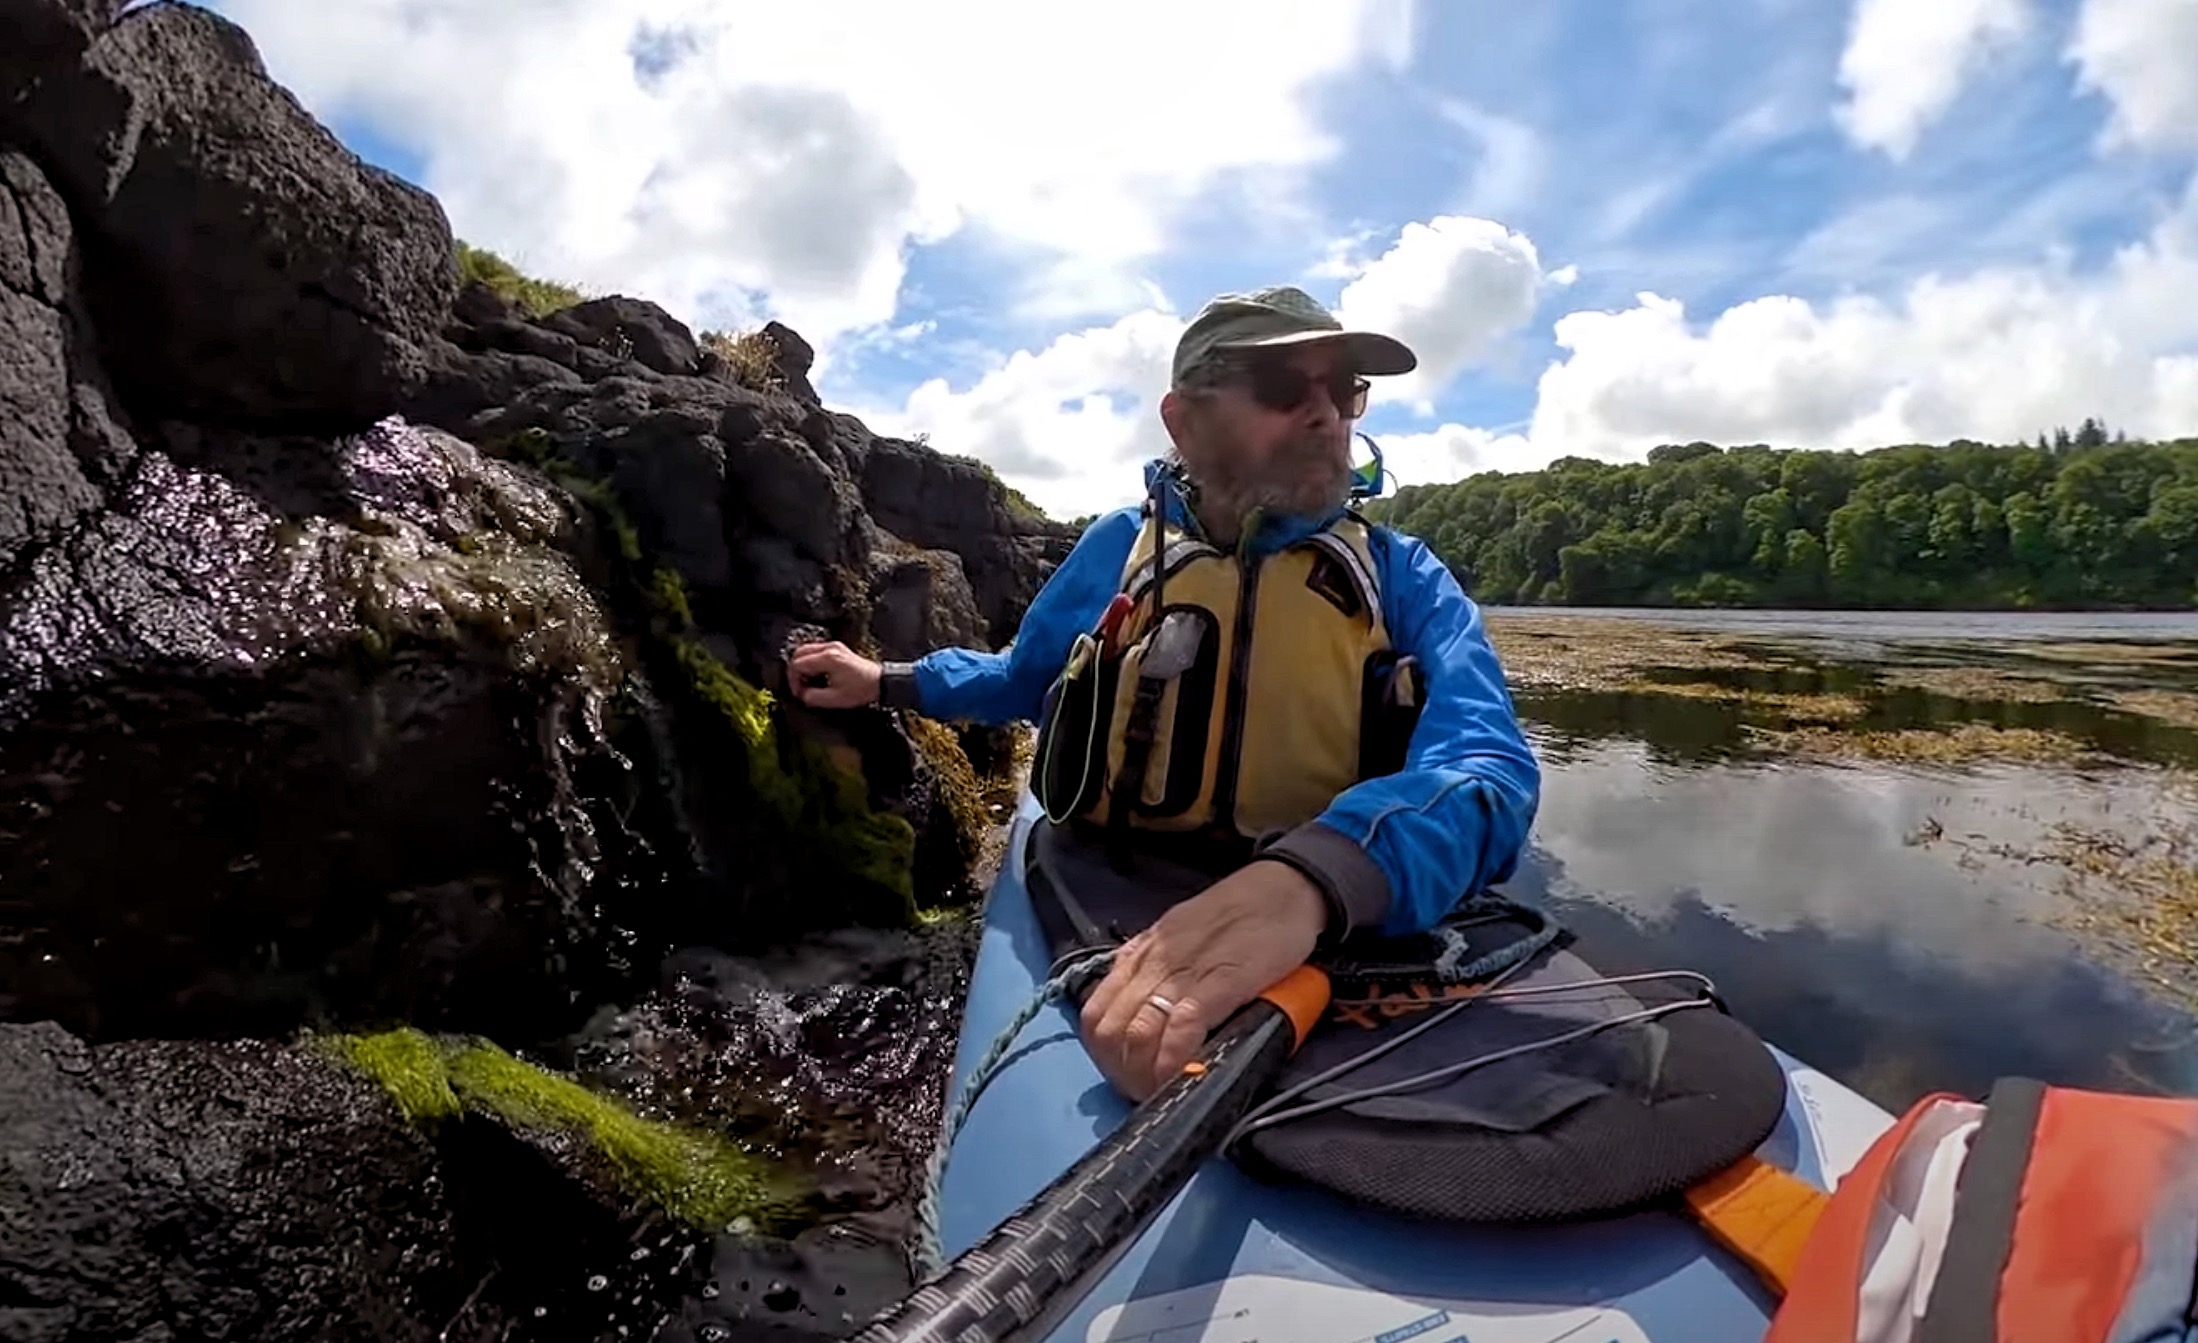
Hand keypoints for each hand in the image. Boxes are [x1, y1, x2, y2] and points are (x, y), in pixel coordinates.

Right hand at [785, 640, 880, 708]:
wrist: (879, 682)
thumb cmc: (862, 689)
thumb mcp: (834, 699)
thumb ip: (812, 697)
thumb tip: (801, 694)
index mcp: (827, 659)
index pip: (797, 664)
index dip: (793, 680)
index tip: (798, 692)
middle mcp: (830, 648)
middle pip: (798, 653)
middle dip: (795, 671)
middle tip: (799, 686)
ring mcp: (834, 646)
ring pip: (806, 650)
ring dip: (802, 665)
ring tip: (807, 682)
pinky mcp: (837, 648)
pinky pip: (815, 651)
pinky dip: (810, 662)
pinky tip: (815, 675)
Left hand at [1079, 860, 1327, 1100]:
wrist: (1284, 888)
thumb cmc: (1237, 915)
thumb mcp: (1181, 940)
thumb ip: (1158, 971)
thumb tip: (1143, 1013)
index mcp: (1140, 956)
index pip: (1095, 1014)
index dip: (1105, 1056)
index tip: (1128, 1077)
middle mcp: (1151, 964)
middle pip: (1110, 1032)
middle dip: (1123, 1074)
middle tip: (1149, 1093)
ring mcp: (1182, 972)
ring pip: (1136, 1034)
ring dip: (1146, 1075)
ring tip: (1166, 1090)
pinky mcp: (1219, 981)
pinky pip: (1182, 1028)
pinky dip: (1176, 1060)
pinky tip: (1186, 1074)